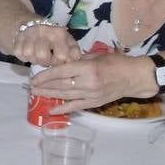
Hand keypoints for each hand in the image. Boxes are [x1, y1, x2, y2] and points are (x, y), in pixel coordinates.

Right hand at [10, 20, 79, 66]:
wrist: (29, 24)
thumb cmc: (52, 37)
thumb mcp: (67, 41)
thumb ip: (74, 51)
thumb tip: (75, 60)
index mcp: (58, 32)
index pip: (61, 56)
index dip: (60, 62)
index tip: (58, 60)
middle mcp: (42, 31)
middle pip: (42, 57)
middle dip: (45, 62)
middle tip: (47, 58)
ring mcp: (28, 34)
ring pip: (30, 56)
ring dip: (34, 59)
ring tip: (37, 55)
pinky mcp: (16, 39)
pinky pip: (20, 55)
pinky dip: (24, 57)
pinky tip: (28, 52)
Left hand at [32, 52, 150, 112]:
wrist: (134, 77)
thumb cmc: (116, 63)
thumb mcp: (95, 56)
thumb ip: (78, 60)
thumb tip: (61, 62)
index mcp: (87, 68)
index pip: (61, 72)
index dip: (45, 75)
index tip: (34, 77)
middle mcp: (88, 83)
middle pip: (60, 85)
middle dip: (44, 86)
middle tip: (31, 86)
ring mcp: (91, 94)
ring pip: (65, 96)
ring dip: (50, 96)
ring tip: (36, 94)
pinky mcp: (95, 103)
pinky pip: (76, 106)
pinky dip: (63, 108)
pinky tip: (52, 109)